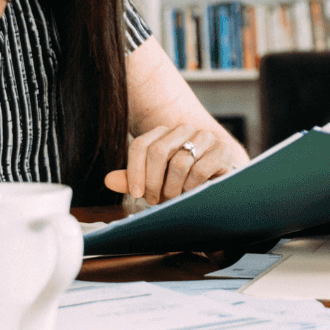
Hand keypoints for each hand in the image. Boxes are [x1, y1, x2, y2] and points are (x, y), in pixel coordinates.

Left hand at [101, 123, 242, 204]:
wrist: (218, 185)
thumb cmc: (182, 182)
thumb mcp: (155, 182)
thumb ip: (134, 179)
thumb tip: (107, 180)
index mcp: (164, 133)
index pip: (140, 145)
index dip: (134, 171)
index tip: (136, 194)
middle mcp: (183, 129)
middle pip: (158, 151)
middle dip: (153, 182)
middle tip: (153, 200)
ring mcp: (204, 137)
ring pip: (179, 163)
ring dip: (173, 188)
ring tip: (174, 198)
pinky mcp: (222, 150)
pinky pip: (199, 170)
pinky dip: (191, 187)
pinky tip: (191, 193)